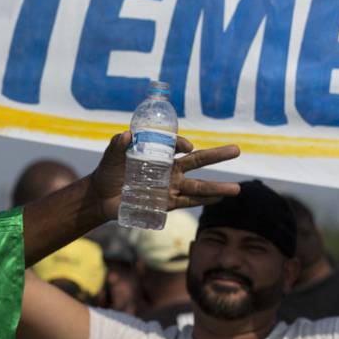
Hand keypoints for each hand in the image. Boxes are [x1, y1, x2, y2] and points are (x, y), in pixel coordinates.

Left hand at [86, 131, 241, 220]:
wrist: (101, 197)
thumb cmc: (108, 172)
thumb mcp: (111, 156)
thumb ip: (118, 145)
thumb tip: (127, 135)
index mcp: (158, 154)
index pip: (176, 145)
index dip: (182, 144)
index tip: (186, 147)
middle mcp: (169, 169)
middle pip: (197, 161)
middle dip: (217, 156)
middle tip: (237, 149)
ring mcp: (170, 187)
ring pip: (197, 186)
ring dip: (216, 188)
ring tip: (236, 189)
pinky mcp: (166, 203)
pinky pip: (187, 202)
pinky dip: (202, 202)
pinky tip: (218, 201)